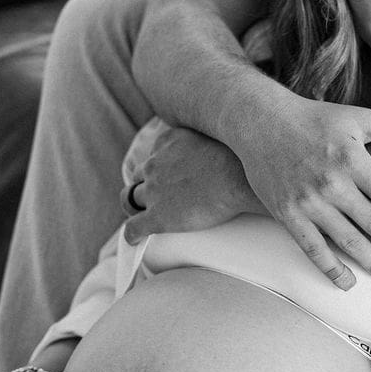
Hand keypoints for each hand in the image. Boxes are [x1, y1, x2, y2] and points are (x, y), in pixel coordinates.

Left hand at [122, 125, 259, 245]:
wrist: (238, 179)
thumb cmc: (237, 157)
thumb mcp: (213, 132)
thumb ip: (201, 137)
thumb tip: (208, 143)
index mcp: (166, 140)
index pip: (153, 153)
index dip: (161, 165)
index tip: (171, 174)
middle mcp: (154, 163)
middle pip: (140, 176)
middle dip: (148, 184)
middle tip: (165, 195)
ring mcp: (153, 191)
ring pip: (132, 199)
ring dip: (138, 206)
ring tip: (149, 215)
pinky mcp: (158, 217)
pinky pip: (134, 227)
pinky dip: (132, 233)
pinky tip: (134, 239)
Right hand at [235, 91, 370, 288]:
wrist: (259, 121)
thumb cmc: (314, 118)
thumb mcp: (357, 117)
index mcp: (353, 159)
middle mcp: (332, 183)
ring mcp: (308, 201)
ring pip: (347, 241)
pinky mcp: (286, 214)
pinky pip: (312, 248)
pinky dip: (331, 269)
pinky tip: (349, 282)